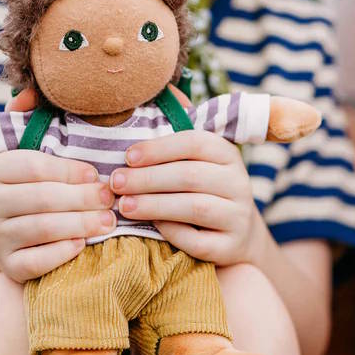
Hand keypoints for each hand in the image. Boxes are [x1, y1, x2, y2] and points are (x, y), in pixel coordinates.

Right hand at [0, 88, 115, 282]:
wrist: (17, 236)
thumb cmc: (39, 188)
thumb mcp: (35, 153)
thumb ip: (33, 120)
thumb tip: (29, 93)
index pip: (37, 168)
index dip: (73, 172)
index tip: (99, 175)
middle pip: (44, 199)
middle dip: (85, 199)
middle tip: (112, 200)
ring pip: (44, 229)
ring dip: (83, 224)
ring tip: (109, 221)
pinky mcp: (7, 267)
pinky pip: (38, 261)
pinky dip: (65, 252)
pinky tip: (84, 244)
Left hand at [110, 130, 268, 266]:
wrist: (237, 236)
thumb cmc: (202, 192)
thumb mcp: (196, 164)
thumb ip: (172, 144)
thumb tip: (145, 106)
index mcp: (227, 155)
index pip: (195, 143)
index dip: (158, 149)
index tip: (127, 157)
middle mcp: (239, 183)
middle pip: (190, 176)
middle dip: (147, 179)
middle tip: (115, 183)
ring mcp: (238, 217)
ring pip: (195, 208)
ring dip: (154, 205)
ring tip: (124, 205)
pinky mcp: (231, 247)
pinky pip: (198, 240)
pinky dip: (172, 232)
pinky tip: (151, 226)